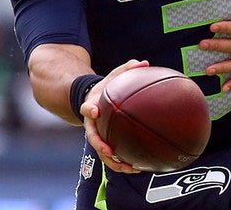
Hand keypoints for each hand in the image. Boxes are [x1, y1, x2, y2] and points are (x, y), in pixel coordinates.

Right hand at [81, 59, 148, 173]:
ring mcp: (97, 135)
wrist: (95, 99)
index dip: (89, 110)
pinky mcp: (105, 142)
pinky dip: (122, 163)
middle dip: (100, 145)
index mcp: (92, 106)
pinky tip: (138, 168)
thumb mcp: (115, 76)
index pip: (87, 109)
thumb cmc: (107, 87)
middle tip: (110, 151)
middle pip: (92, 137)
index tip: (94, 111)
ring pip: (101, 152)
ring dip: (113, 161)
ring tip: (130, 168)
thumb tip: (144, 63)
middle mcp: (92, 124)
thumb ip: (127, 69)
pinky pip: (112, 156)